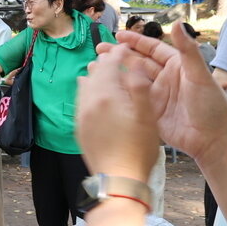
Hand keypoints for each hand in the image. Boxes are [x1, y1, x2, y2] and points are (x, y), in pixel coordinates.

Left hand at [76, 44, 161, 181]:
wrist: (118, 179)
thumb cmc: (138, 149)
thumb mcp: (147, 115)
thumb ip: (139, 87)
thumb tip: (133, 65)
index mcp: (106, 96)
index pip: (109, 65)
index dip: (119, 53)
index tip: (126, 46)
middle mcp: (89, 103)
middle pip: (95, 74)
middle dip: (105, 61)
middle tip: (115, 54)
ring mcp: (81, 116)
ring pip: (84, 87)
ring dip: (94, 75)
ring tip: (102, 67)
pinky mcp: (79, 128)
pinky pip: (79, 101)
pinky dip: (85, 89)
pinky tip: (87, 88)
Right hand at [103, 22, 226, 163]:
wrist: (213, 139)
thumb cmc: (213, 106)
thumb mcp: (199, 74)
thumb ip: (187, 49)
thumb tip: (177, 23)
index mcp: (177, 66)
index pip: (153, 49)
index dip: (136, 42)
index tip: (118, 35)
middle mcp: (165, 79)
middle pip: (138, 63)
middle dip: (120, 55)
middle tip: (100, 50)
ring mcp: (157, 96)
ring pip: (132, 81)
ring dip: (116, 73)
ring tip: (97, 67)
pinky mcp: (150, 113)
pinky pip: (132, 100)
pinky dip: (119, 94)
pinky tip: (105, 89)